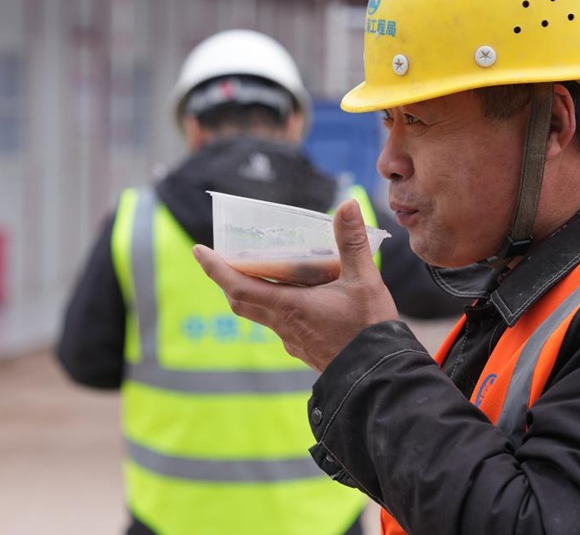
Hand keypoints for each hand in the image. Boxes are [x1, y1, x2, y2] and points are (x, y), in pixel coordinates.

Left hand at [193, 199, 398, 371]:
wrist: (380, 375)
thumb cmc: (369, 328)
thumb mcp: (364, 280)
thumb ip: (352, 242)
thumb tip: (347, 204)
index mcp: (290, 307)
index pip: (238, 286)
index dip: (215, 268)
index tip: (199, 251)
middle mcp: (284, 326)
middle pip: (242, 301)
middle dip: (228, 279)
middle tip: (222, 258)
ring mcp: (293, 341)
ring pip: (261, 313)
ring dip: (254, 292)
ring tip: (263, 271)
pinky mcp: (305, 350)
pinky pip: (281, 324)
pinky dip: (278, 305)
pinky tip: (301, 297)